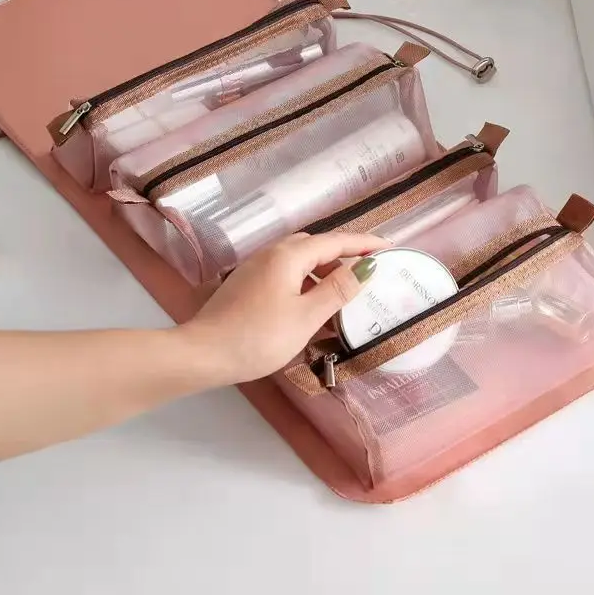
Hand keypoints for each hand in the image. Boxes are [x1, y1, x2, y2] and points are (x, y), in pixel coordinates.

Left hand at [181, 232, 385, 384]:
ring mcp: (256, 268)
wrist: (203, 353)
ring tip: (345, 295)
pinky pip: (286, 275)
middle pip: (316, 246)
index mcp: (288, 256)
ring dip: (324, 273)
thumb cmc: (258, 336)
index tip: (390, 247)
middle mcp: (271, 254)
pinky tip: (313, 308)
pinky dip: (306, 284)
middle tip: (368, 272)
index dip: (364, 243)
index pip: (335, 241)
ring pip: (300, 262)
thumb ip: (337, 290)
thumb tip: (365, 268)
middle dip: (344, 256)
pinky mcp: (248, 285)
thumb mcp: (306, 316)